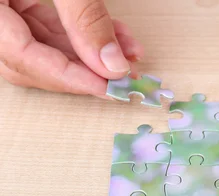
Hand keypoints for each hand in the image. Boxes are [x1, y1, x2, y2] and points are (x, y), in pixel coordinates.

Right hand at [0, 0, 142, 96]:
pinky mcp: (18, 2)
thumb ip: (83, 15)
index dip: (67, 76)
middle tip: (122, 80)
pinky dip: (84, 37)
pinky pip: (49, 28)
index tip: (107, 86)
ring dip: (91, 56)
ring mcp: (4, 9)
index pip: (19, 56)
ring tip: (128, 59)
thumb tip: (111, 63)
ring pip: (43, 47)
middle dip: (82, 72)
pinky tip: (116, 40)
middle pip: (30, 60)